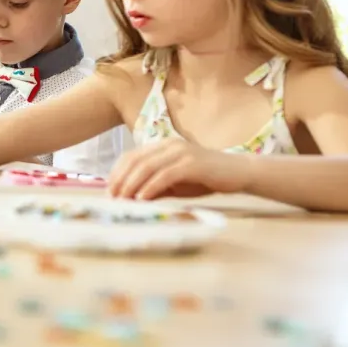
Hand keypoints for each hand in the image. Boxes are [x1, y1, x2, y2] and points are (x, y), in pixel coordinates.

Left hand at [107, 138, 250, 200]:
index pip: (131, 156)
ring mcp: (180, 152)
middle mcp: (168, 145)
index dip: (117, 173)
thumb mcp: (175, 184)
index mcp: (162, 146)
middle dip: (120, 180)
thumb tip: (131, 198)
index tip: (109, 191)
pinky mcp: (191, 163)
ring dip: (131, 185)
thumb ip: (155, 187)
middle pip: (135, 161)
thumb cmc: (205, 179)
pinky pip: (164, 175)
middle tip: (112, 198)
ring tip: (123, 200)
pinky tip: (142, 199)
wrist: (238, 173)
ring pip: (146, 167)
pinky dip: (150, 187)